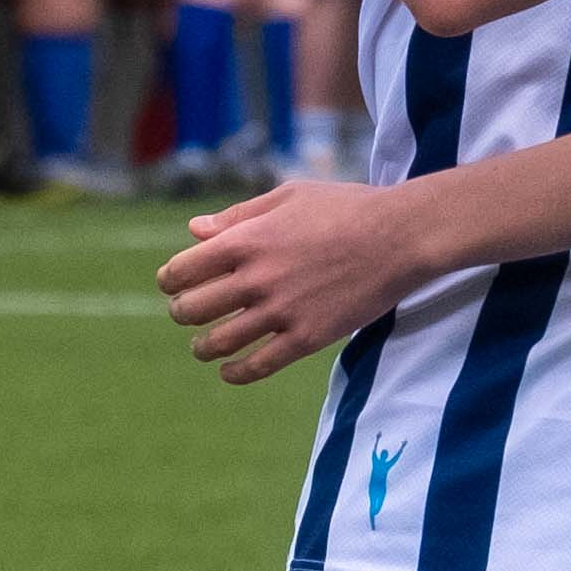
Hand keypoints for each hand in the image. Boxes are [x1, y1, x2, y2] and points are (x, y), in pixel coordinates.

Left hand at [162, 177, 431, 382]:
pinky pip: (258, 366)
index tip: (173, 284)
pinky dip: (235, 373)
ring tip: (202, 347)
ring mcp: (281, 311)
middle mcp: (256, 278)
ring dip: (202, 347)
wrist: (400, 236)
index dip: (170, 279)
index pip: (183, 270)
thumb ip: (238, 216)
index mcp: (246, 240)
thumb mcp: (289, 197)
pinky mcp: (307, 338)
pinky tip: (229, 371)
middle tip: (187, 313)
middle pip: (192, 309)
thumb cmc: (345, 207)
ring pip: (219, 342)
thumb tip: (195, 230)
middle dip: (181, 312)